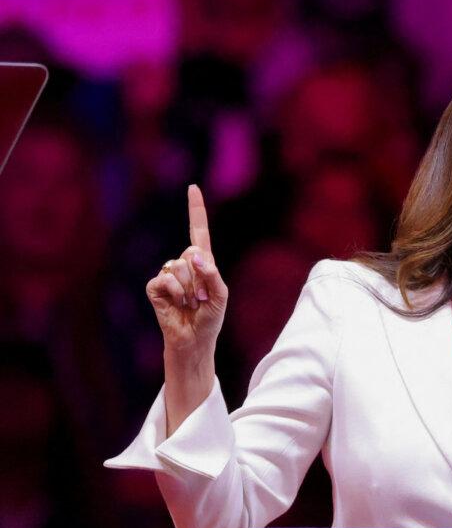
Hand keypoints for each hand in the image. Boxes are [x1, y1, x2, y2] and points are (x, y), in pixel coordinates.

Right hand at [146, 185, 228, 357]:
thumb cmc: (210, 319)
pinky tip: (178, 305)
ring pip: (178, 266)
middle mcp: (183, 264)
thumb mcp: (221, 296)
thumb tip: (194, 256)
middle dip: (201, 278)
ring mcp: (167, 274)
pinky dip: (176, 293)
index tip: (193, 187)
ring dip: (190, 289)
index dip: (196, 210)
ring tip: (191, 304)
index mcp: (202, 263)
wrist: (194, 340)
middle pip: (192, 252)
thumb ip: (212, 274)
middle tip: (203, 298)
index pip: (198, 231)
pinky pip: (164, 279)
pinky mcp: (155, 287)